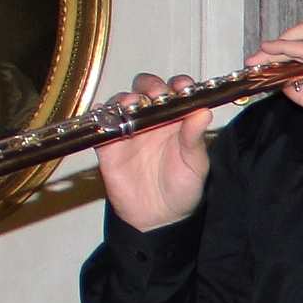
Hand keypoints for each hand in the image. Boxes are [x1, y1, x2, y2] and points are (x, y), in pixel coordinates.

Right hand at [95, 74, 211, 230]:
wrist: (158, 218)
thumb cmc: (182, 189)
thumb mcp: (195, 164)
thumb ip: (194, 138)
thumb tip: (203, 111)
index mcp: (177, 120)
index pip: (176, 91)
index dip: (178, 84)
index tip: (181, 87)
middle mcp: (153, 120)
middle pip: (146, 89)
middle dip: (149, 86)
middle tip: (155, 95)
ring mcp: (129, 130)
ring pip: (122, 102)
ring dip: (125, 98)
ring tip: (133, 106)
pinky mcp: (109, 145)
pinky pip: (100, 125)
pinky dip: (100, 116)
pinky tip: (107, 117)